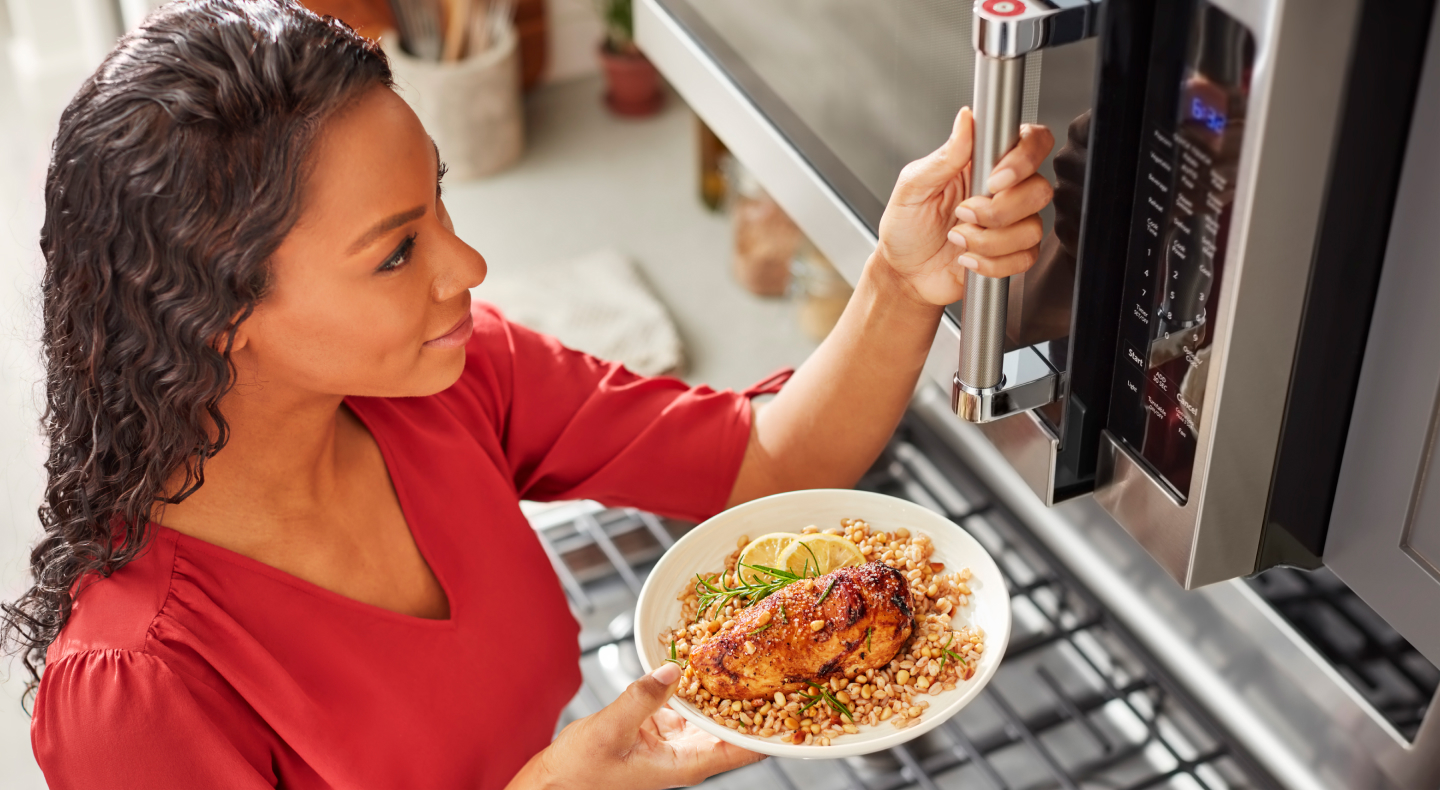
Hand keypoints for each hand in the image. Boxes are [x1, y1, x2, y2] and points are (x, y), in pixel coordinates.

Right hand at [510, 663, 763, 788]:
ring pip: (713, 706)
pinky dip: (695, 676)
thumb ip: (643, 697)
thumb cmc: (580, 771)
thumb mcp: (610, 731)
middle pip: (736, 723)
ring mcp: (676, 736)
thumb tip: (674, 668)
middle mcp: (689, 751)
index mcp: (687, 764)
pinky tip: (703, 650)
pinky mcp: (660, 722)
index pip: (743, 749)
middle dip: (759, 695)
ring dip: (728, 681)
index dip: (773, 728)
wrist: (554, 782)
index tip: (801, 704)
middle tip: (783, 660)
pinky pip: (687, 696)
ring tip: (752, 647)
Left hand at [875, 107, 1055, 305]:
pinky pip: (1025, 258)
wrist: (904, 274)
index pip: (1031, 142)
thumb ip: (944, 156)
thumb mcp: (913, 186)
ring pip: (1032, 228)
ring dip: (989, 240)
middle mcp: (1004, 190)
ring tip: (958, 238)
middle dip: (998, 210)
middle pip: (1039, 190)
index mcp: (983, 163)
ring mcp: (1011, 223)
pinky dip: (992, 262)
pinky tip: (968, 257)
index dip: (1023, 159)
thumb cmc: (905, 227)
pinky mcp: (1013, 254)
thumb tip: (965, 119)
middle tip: (963, 214)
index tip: (994, 180)